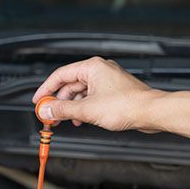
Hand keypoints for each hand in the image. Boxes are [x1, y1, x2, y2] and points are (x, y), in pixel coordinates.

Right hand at [32, 56, 189, 153]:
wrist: (151, 112)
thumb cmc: (127, 105)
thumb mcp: (87, 110)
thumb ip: (63, 110)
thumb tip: (46, 110)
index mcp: (92, 67)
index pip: (60, 75)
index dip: (46, 89)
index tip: (38, 101)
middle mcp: (100, 70)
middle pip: (70, 84)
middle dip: (59, 101)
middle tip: (50, 116)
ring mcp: (108, 80)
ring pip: (82, 92)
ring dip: (72, 107)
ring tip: (67, 120)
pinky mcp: (115, 91)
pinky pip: (93, 97)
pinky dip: (85, 108)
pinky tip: (83, 119)